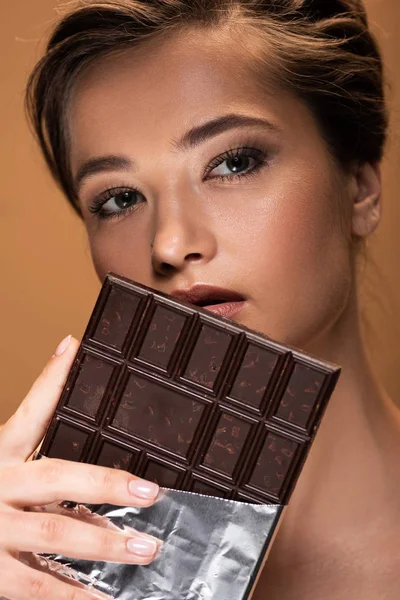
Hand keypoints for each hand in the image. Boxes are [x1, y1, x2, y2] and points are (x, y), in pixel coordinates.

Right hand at [0, 335, 160, 599]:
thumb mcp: (8, 452)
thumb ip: (39, 410)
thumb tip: (72, 346)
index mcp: (3, 452)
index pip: (32, 409)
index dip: (55, 378)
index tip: (81, 351)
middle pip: (55, 479)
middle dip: (106, 485)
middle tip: (152, 493)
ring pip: (54, 534)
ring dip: (104, 543)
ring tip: (146, 548)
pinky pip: (39, 586)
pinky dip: (75, 594)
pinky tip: (107, 598)